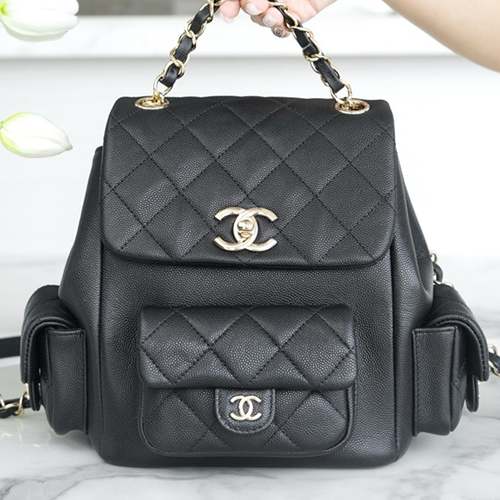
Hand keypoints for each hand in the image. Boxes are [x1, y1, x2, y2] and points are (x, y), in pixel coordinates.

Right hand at [219, 0, 336, 36]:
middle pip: (245, 4)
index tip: (227, 8)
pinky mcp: (299, 13)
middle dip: (244, 8)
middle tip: (255, 6)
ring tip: (273, 12)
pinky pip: (284, 27)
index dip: (228, 0)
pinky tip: (283, 21)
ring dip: (263, 18)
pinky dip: (280, 28)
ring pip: (261, 17)